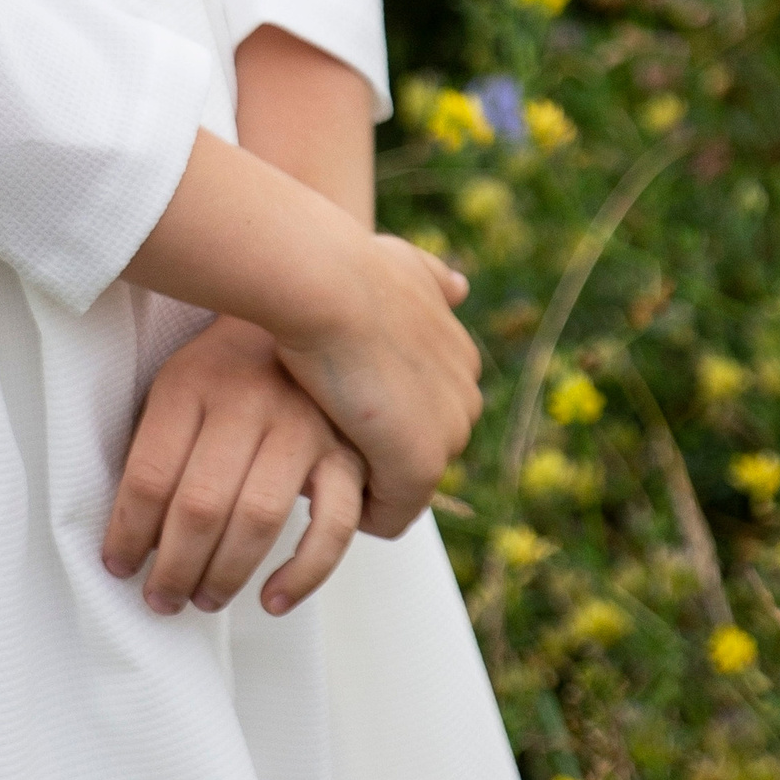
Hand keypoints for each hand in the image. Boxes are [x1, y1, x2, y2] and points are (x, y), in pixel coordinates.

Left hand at [102, 316, 367, 619]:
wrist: (309, 309)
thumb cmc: (229, 367)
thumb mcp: (180, 380)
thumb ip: (160, 443)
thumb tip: (132, 533)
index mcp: (191, 381)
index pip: (148, 473)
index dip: (127, 531)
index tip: (118, 565)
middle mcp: (247, 401)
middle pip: (199, 505)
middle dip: (174, 567)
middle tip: (160, 599)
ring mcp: (301, 427)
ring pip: (258, 520)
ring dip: (225, 575)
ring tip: (202, 600)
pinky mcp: (347, 454)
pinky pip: (331, 526)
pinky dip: (303, 573)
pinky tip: (273, 598)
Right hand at [269, 233, 481, 539]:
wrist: (327, 283)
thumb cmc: (347, 266)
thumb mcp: (403, 263)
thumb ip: (433, 280)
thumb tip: (460, 287)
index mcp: (459, 358)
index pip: (422, 410)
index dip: (375, 412)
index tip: (334, 401)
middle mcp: (465, 399)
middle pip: (415, 448)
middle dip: (372, 449)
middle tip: (318, 431)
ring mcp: (447, 436)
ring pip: (403, 483)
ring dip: (362, 477)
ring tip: (314, 455)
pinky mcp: (421, 467)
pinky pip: (390, 516)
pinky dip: (356, 510)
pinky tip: (319, 485)